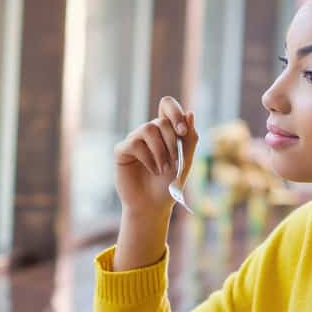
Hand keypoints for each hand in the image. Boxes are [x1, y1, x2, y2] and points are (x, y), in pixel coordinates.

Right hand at [114, 96, 198, 215]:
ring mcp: (133, 140)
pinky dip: (148, 158)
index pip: (167, 105)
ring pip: (148, 129)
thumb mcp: (185, 161)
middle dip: (172, 142)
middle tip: (175, 163)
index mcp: (165, 131)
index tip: (183, 132)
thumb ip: (190, 138)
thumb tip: (190, 113)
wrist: (153, 206)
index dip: (175, 113)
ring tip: (163, 169)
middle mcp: (148, 132)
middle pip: (161, 122)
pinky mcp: (121, 151)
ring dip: (161, 151)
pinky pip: (134, 144)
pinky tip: (153, 170)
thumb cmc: (169, 185)